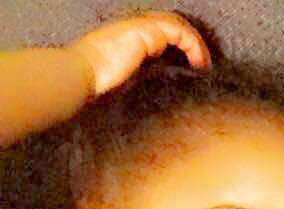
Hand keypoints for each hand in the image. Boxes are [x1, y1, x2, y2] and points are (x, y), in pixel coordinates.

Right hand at [69, 11, 211, 97]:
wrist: (79, 76)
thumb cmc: (94, 89)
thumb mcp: (123, 87)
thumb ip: (139, 85)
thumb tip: (158, 106)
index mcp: (129, 42)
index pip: (161, 38)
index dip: (178, 50)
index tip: (190, 73)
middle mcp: (135, 30)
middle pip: (171, 29)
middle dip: (189, 45)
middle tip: (202, 68)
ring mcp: (140, 28)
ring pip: (177, 26)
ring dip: (195, 45)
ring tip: (203, 67)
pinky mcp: (145, 31)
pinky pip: (178, 31)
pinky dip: (193, 45)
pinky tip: (199, 64)